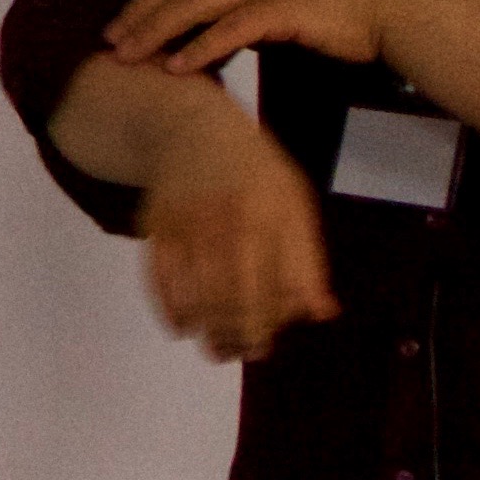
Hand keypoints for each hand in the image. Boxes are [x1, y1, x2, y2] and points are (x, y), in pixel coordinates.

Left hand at [109, 0, 432, 76]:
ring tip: (131, 57)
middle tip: (110, 43)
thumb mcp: (286, 1)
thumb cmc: (342, 14)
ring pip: (196, 4)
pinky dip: (200, 47)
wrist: (392, 10)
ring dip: (158, 30)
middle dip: (140, 13)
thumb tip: (216, 35)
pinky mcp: (284, 7)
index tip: (121, 23)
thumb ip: (249, 12)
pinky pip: (231, 28)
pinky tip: (178, 68)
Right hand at [136, 117, 341, 362]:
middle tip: (244, 351)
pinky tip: (182, 327)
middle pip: (239, 295)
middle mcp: (232, 218)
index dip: (278, 319)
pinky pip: (161, 279)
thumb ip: (307, 258)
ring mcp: (190, 222)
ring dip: (208, 331)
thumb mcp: (294, 203)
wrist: (192, 127)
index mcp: (275, 213)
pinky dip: (171, 310)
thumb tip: (322, 313)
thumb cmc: (254, 173)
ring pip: (200, 294)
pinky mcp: (156, 226)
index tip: (271, 337)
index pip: (284, 284)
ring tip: (217, 348)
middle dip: (242, 334)